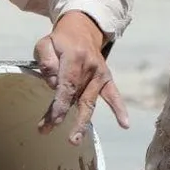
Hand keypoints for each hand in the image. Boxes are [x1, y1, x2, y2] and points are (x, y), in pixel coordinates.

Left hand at [33, 12, 130, 145]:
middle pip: (77, 98)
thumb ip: (46, 61)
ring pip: (89, 101)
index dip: (59, 106)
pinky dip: (119, 109)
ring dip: (83, 122)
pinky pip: (113, 95)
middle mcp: (90, 67)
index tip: (51, 122)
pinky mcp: (106, 78)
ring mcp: (100, 74)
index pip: (66, 86)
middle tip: (67, 139)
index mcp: (74, 58)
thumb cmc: (59, 41)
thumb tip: (53, 83)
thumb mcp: (45, 44)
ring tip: (76, 140)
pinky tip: (125, 124)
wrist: (81, 29)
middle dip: (70, 119)